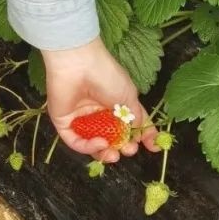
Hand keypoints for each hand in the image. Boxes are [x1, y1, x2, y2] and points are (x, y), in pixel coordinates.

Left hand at [44, 37, 158, 162]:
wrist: (79, 64)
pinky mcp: (64, 123)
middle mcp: (98, 112)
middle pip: (111, 138)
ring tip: (114, 155)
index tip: (154, 147)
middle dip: (121, 147)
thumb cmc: (106, 75)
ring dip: (104, 152)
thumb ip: (136, 118)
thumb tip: (140, 134)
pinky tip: (101, 143)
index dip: (143, 136)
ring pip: (92, 144)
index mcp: (115, 103)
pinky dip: (88, 147)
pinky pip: (76, 141)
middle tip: (129, 150)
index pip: (130, 125)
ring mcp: (81, 118)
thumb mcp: (129, 97)